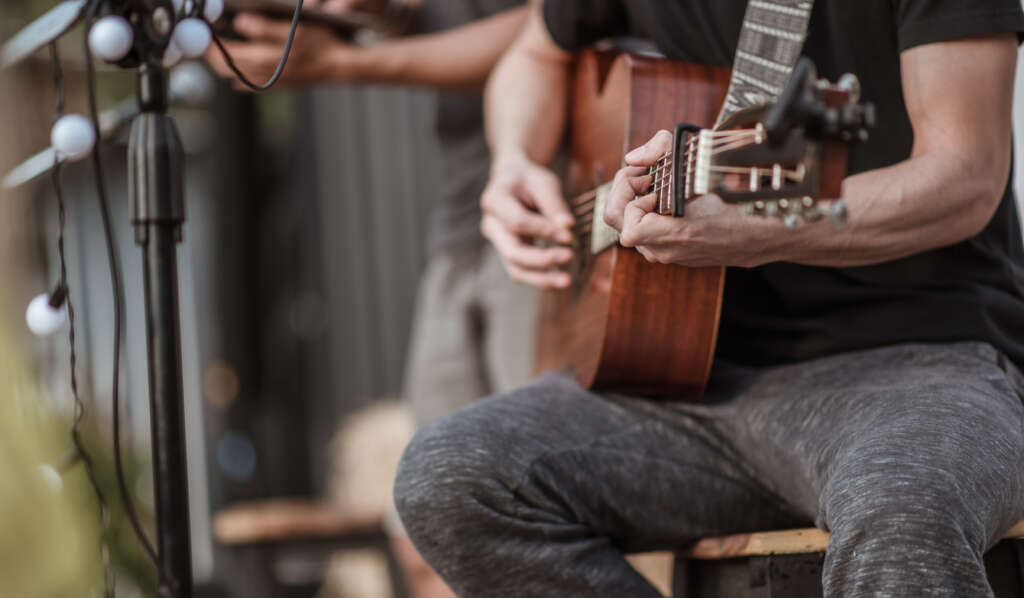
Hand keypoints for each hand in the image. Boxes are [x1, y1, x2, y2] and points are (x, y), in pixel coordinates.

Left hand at [205, 13, 365, 88]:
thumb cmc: (322, 43)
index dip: (210, 42)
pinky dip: (239, 73)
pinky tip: (241, 64)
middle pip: (225, 68)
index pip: (226, 53)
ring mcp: (269, 82)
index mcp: (265, 58)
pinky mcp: (276, 86)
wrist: (340, 66)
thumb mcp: (295, 28)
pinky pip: (249, 83)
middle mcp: (264, 74)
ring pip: (235, 76)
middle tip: (207, 37)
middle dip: (212, 53)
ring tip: (221, 46)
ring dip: (225, 62)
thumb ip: (265, 27)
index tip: (203, 29)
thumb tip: (240, 22)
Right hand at [481, 157, 575, 288]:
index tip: (568, 235)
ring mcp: (498, 242)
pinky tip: (559, 279)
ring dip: (541, 279)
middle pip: (512, 252)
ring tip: (566, 281)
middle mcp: (491, 225)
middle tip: (569, 257)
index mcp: (494, 200)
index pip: (517, 222)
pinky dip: (540, 278)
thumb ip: (554, 203)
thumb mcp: (542, 182)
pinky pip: (522, 271)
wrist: (512, 181)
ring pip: (515, 269)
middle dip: (541, 260)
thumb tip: (567, 226)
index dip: (543, 230)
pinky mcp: (508, 253)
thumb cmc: (528, 179)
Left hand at [605, 130, 779, 267]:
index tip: (651, 179)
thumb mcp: (700, 163)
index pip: (626, 221)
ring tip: (658, 185)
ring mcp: (664, 255)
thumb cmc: (733, 197)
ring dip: (637, 200)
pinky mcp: (668, 254)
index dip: (632, 194)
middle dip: (627, 191)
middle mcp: (662, 251)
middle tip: (646, 175)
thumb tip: (633, 157)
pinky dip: (648, 212)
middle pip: (617, 221)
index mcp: (671, 234)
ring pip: (629, 225)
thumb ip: (661, 151)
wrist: (759, 233)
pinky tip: (666, 199)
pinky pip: (644, 232)